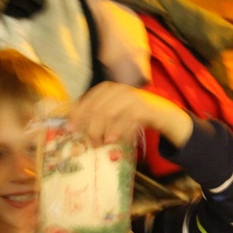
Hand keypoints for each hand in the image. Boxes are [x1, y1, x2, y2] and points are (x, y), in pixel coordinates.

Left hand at [69, 81, 192, 147]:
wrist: (162, 114)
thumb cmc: (133, 115)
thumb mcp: (113, 115)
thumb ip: (96, 118)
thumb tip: (72, 128)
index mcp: (107, 89)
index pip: (86, 100)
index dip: (76, 114)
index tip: (69, 129)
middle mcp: (117, 89)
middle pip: (95, 108)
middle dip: (89, 127)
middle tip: (90, 143)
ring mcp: (130, 96)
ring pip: (107, 112)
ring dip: (101, 131)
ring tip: (100, 144)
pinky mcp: (142, 106)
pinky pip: (125, 118)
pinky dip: (117, 130)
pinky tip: (112, 140)